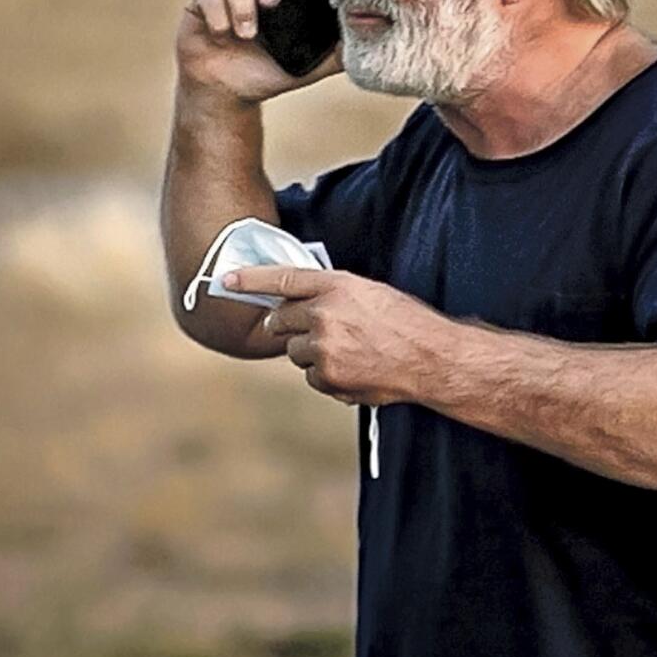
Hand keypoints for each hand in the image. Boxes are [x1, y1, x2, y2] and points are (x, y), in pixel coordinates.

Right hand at [175, 0, 342, 105]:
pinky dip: (218, 14)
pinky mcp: (200, 0)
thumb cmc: (272, 70)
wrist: (232, 94)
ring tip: (247, 34)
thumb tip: (373, 35)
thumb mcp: (313, 62)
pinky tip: (223, 34)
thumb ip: (340, 48)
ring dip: (242, 4)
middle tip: (273, 2)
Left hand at [224, 266, 447, 405]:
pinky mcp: (327, 377)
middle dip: (286, 325)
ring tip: (350, 352)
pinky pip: (311, 377)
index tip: (225, 280)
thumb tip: (302, 304)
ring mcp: (323, 348)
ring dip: (311, 352)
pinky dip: (327, 376)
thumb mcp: (370, 293)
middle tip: (310, 329)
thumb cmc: (407, 323)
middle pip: (280, 320)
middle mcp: (324, 314)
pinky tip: (355, 369)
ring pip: (295, 351)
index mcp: (337, 286)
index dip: (250, 279)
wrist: (431, 358)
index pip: (283, 278)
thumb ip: (333, 295)